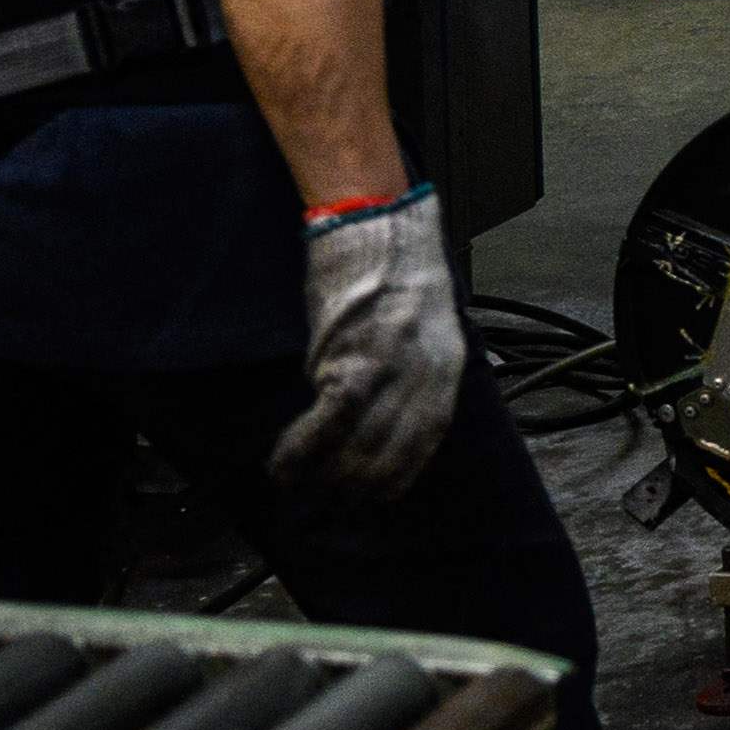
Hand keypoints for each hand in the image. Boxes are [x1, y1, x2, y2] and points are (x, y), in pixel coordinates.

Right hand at [266, 187, 464, 503]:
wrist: (380, 229)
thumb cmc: (397, 275)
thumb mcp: (426, 331)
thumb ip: (412, 376)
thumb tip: (380, 421)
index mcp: (447, 371)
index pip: (426, 443)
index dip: (396, 477)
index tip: (375, 497)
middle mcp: (425, 379)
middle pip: (389, 454)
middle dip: (354, 487)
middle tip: (325, 501)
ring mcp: (390, 373)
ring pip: (356, 448)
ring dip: (322, 477)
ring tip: (297, 488)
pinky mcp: (351, 362)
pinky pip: (327, 423)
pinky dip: (300, 451)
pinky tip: (282, 467)